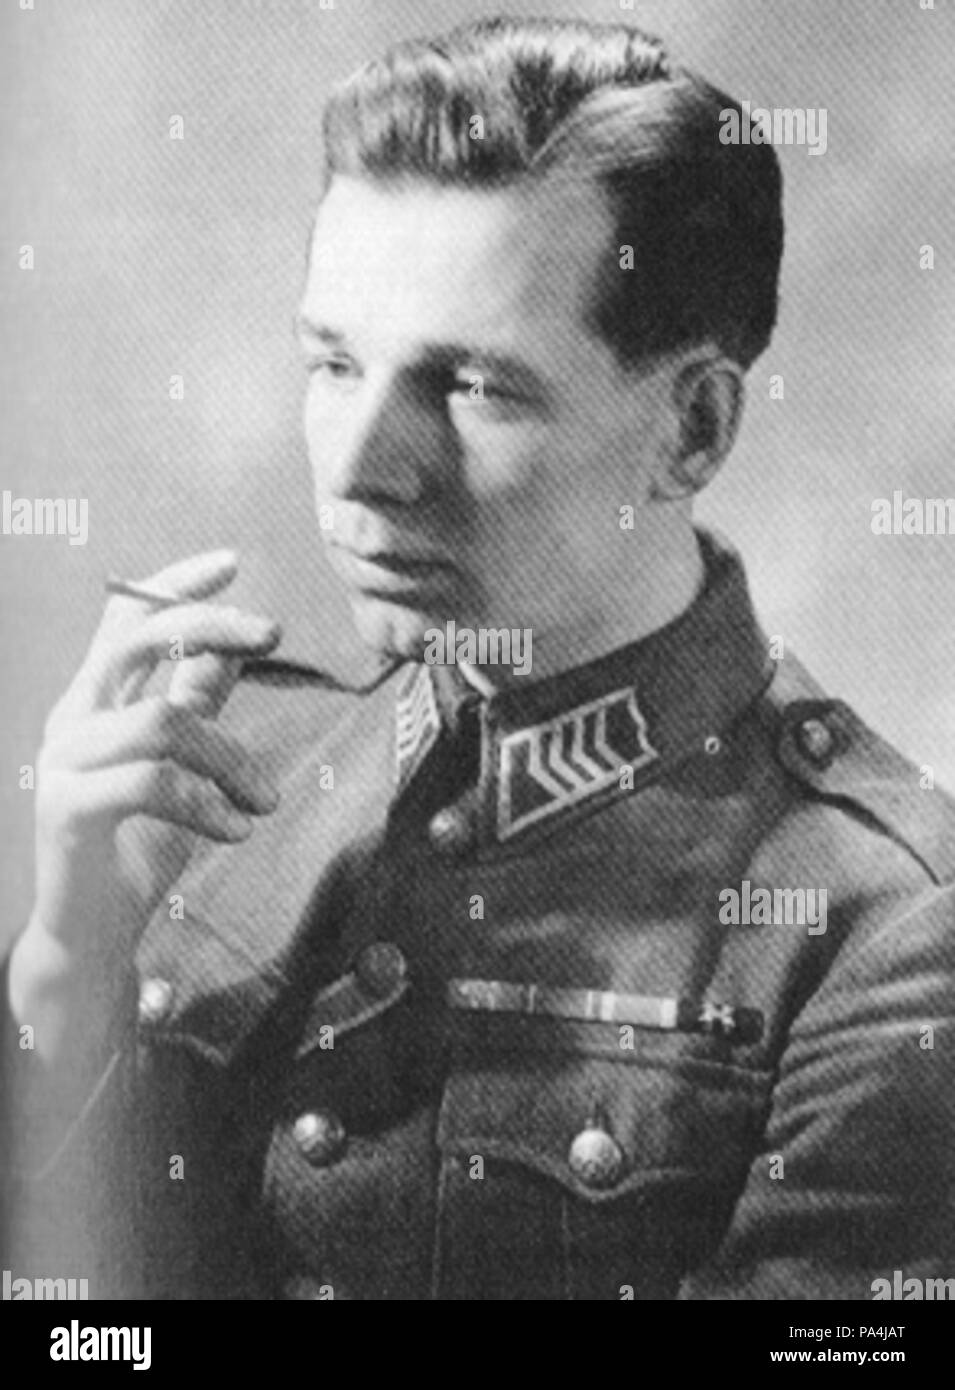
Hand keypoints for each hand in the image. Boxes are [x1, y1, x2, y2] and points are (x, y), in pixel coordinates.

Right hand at [10, 549, 280, 1061]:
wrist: (93, 929)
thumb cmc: (137, 843)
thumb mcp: (181, 766)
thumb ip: (195, 704)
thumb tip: (231, 650)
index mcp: (96, 699)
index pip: (125, 618)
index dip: (173, 584)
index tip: (231, 561)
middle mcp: (73, 717)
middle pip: (136, 642)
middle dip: (210, 623)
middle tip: (274, 632)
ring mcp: (65, 760)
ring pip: (163, 722)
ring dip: (231, 757)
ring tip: (266, 801)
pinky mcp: (70, 808)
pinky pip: (152, 784)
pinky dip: (208, 805)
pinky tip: (238, 829)